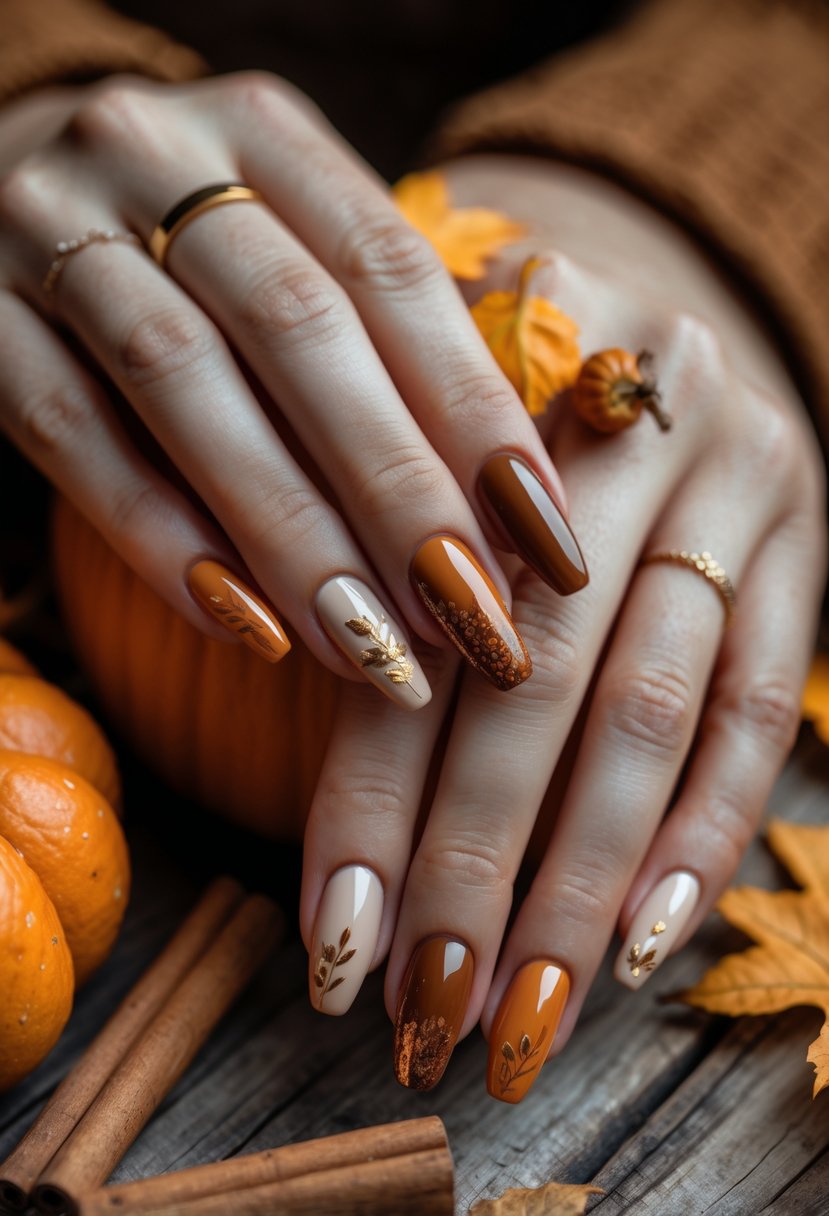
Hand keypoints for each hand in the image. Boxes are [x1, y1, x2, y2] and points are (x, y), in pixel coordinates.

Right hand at [0, 76, 586, 705]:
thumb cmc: (191, 260)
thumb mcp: (290, 254)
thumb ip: (380, 339)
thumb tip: (512, 507)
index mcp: (264, 133)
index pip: (394, 272)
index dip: (478, 412)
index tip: (547, 543)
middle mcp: (154, 153)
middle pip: (301, 331)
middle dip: (399, 489)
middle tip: (473, 619)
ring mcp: (44, 225)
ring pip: (184, 383)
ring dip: (292, 532)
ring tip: (374, 647)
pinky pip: (69, 435)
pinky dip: (161, 538)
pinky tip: (244, 627)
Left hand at [300, 158, 826, 1099]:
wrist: (646, 327)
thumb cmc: (487, 416)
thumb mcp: (420, 445)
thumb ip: (372, 576)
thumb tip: (313, 775)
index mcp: (497, 398)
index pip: (421, 620)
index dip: (373, 787)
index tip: (332, 933)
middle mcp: (637, 423)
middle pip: (539, 672)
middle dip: (475, 858)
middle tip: (422, 1008)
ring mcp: (742, 484)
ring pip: (652, 708)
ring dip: (581, 878)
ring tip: (520, 1010)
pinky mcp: (806, 550)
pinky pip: (763, 709)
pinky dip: (702, 834)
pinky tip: (644, 945)